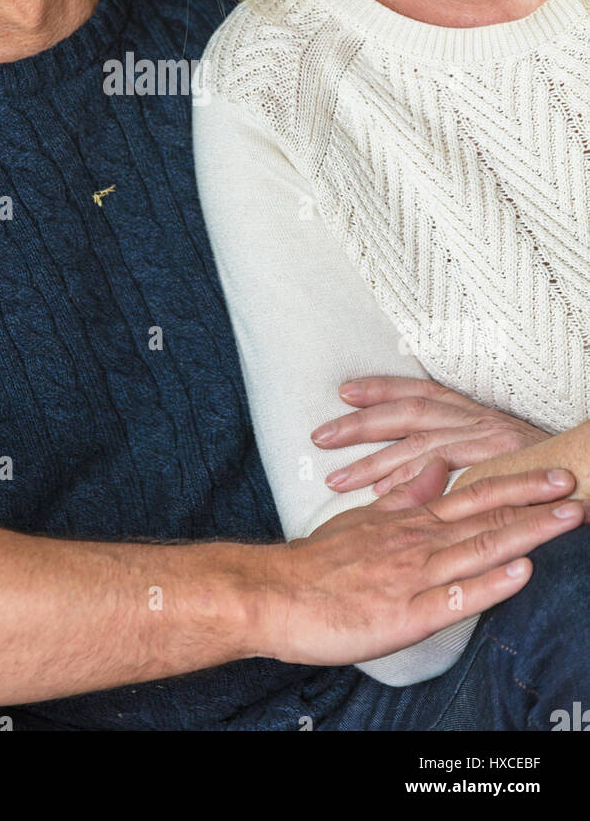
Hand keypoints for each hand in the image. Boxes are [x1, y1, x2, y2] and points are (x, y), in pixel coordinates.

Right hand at [252, 460, 588, 666]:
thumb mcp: (363, 518)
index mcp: (408, 522)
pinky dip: (490, 584)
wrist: (274, 593)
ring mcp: (412, 576)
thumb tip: (436, 467)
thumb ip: (404, 494)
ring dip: (527, 532)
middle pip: (485, 516)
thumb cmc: (317, 563)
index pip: (472, 497)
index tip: (552, 473)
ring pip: (479, 548)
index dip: (515, 485)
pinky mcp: (405, 613)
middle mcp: (416, 542)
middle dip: (534, 501)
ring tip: (565, 518)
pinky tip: (520, 573)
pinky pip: (454, 597)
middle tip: (572, 484)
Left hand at [310, 376, 547, 494]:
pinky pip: (444, 468)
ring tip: (337, 479)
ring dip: (373, 461)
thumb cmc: (542, 467)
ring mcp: (486, 438)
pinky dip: (412, 481)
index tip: (344, 391)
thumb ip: (459, 454)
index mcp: (473, 413)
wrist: (589, 470)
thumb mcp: (498, 451)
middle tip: (320, 436)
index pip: (419, 392)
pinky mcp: (495, 462)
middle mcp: (475, 419)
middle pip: (407, 412)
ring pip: (417, 441)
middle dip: (361, 423)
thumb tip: (417, 468)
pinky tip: (382, 494)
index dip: (381, 388)